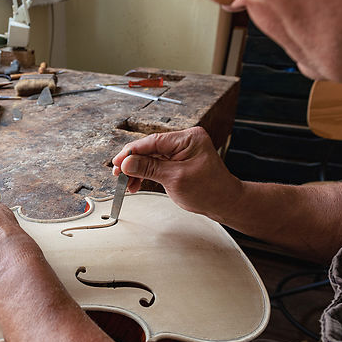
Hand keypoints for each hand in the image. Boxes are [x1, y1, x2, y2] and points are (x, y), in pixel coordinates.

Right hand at [111, 127, 242, 219]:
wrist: (224, 203)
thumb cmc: (209, 190)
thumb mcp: (175, 179)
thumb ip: (149, 168)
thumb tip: (127, 162)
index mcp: (188, 138)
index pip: (152, 141)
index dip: (131, 152)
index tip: (117, 163)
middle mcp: (184, 141)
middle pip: (149, 148)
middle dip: (132, 163)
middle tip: (118, 175)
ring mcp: (181, 150)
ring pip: (150, 157)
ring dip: (137, 170)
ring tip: (127, 184)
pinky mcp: (177, 160)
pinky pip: (156, 164)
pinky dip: (145, 173)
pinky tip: (136, 183)